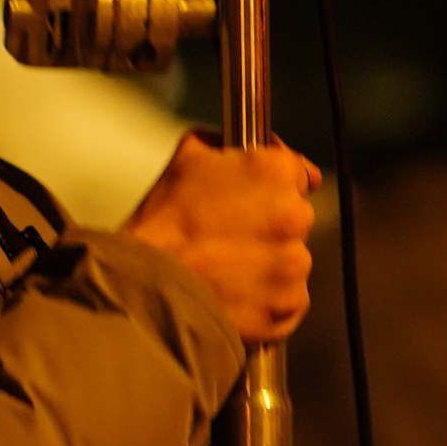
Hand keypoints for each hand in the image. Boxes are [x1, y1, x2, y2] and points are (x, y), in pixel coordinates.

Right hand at [126, 131, 316, 343]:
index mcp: (275, 173)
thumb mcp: (188, 156)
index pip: (297, 172)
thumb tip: (252, 144)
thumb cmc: (164, 222)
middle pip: (296, 217)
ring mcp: (294, 263)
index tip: (258, 196)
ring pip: (291, 258)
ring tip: (228, 267)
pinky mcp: (289, 304)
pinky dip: (268, 297)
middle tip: (231, 235)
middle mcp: (294, 215)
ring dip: (270, 262)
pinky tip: (236, 291)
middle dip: (271, 224)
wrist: (149, 285)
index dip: (273, 185)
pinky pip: (288, 298)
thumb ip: (226, 141)